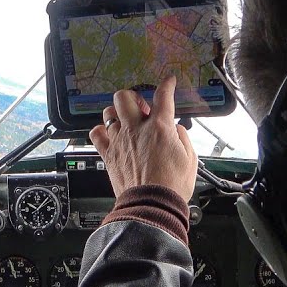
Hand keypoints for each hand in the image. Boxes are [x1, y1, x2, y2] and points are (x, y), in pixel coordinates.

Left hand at [89, 76, 197, 199]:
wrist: (152, 204)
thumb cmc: (171, 186)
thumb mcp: (190, 159)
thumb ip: (183, 138)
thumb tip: (177, 130)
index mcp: (160, 127)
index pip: (163, 96)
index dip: (166, 85)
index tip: (168, 81)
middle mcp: (136, 129)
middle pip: (124, 97)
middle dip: (132, 97)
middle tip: (140, 107)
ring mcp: (120, 140)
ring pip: (108, 112)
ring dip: (117, 113)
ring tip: (124, 120)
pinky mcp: (108, 154)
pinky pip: (95, 133)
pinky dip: (100, 130)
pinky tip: (109, 134)